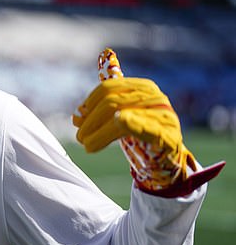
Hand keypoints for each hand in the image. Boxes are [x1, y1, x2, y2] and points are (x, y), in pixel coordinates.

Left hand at [73, 48, 224, 196]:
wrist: (165, 157)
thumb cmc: (140, 132)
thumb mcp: (118, 117)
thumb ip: (97, 112)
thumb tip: (76, 116)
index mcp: (142, 87)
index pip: (108, 88)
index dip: (89, 104)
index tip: (78, 119)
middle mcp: (154, 97)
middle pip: (112, 102)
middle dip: (91, 121)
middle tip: (80, 137)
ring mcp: (163, 115)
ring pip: (121, 117)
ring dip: (99, 134)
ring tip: (87, 145)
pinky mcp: (168, 136)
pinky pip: (147, 128)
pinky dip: (132, 124)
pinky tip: (120, 121)